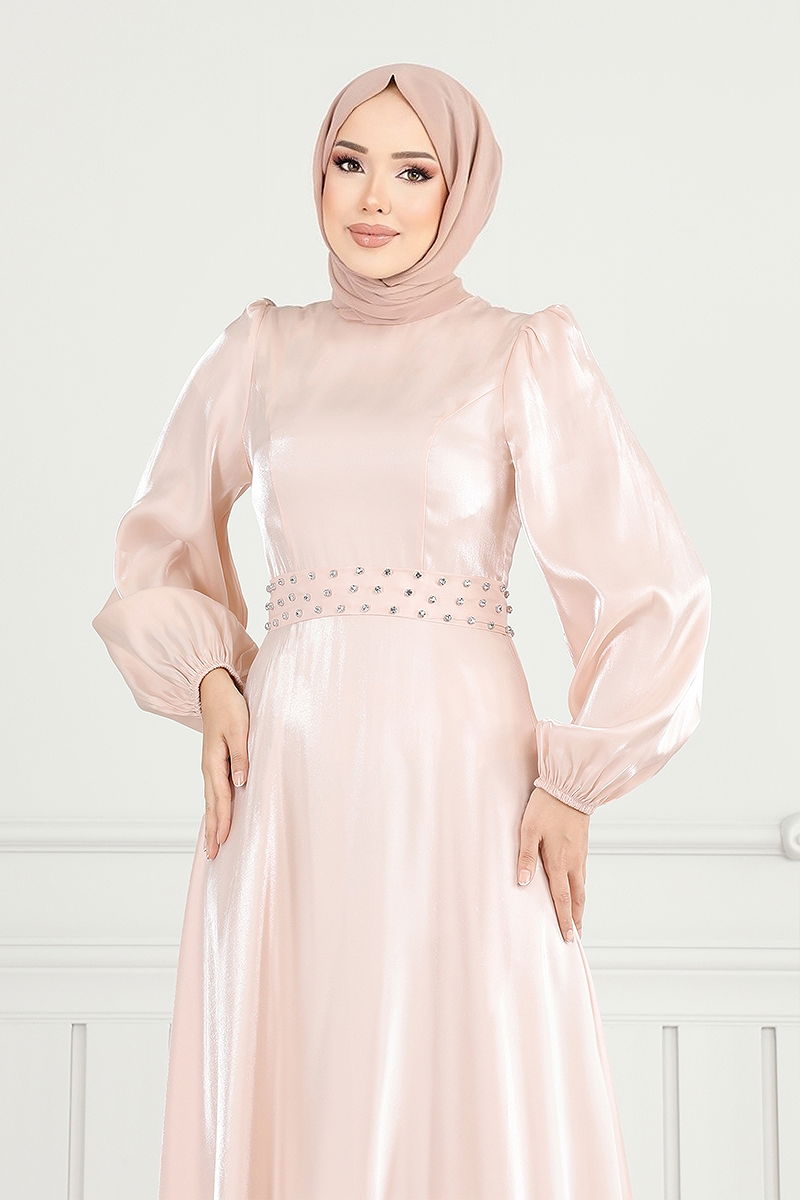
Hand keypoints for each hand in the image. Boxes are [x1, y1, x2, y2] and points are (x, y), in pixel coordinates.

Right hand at [199, 668, 249, 859]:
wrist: (214, 690)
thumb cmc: (229, 708)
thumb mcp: (239, 730)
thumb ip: (241, 757)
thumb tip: (241, 784)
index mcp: (214, 763)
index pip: (219, 799)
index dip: (221, 822)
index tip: (221, 842)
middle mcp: (209, 768)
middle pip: (211, 805)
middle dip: (213, 830)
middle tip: (212, 855)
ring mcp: (210, 766)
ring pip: (211, 800)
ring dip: (212, 822)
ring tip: (212, 843)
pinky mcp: (215, 762)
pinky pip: (213, 791)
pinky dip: (214, 807)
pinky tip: (216, 815)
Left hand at [517, 786, 588, 940]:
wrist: (571, 787)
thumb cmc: (546, 807)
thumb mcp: (529, 829)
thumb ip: (525, 856)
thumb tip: (522, 882)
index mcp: (559, 861)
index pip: (562, 898)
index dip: (564, 919)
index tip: (569, 938)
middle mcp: (574, 862)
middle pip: (577, 898)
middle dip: (576, 918)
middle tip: (576, 936)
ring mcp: (581, 854)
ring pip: (582, 886)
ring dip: (579, 905)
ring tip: (577, 919)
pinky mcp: (583, 846)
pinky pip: (583, 874)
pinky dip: (580, 889)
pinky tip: (576, 889)